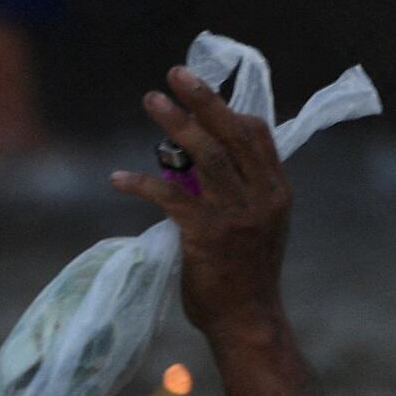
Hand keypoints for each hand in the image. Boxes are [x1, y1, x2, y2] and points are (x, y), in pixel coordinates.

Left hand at [110, 65, 291, 341]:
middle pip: (230, 132)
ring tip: (150, 101)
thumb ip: (241, 194)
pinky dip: (140, 183)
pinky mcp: (206, 234)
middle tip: (175, 74)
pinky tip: (118, 178)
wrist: (245, 321)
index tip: (201, 89)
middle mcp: (261, 196)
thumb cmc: (244, 277)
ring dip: (173, 124)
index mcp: (277, 191)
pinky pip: (169, 196)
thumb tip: (202, 166)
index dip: (229, 108)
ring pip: (203, 154)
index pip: (257, 134)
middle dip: (202, 99)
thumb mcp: (258, 227)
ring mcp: (236, 214)